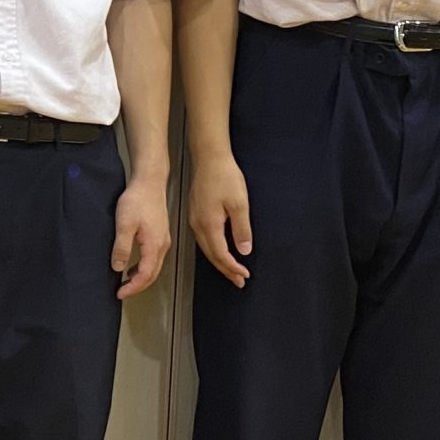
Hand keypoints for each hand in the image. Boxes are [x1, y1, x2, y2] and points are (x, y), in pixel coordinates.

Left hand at [112, 173, 172, 299]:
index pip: (145, 275)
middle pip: (152, 275)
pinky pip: (154, 258)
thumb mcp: (124, 224)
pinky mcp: (160, 234)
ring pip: (154, 267)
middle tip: (123, 292)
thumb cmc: (137, 200)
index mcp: (154, 245)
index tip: (120, 293)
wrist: (149, 182)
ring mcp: (163, 240)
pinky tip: (133, 266)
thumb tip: (118, 267)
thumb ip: (122, 247)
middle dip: (138, 286)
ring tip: (126, 282)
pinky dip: (144, 267)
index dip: (133, 288)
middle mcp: (162, 245)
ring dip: (141, 277)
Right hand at [188, 150, 252, 288]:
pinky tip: (220, 250)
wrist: (209, 158)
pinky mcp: (196, 214)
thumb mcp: (239, 204)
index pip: (221, 254)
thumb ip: (242, 229)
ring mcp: (195, 220)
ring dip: (219, 261)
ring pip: (206, 248)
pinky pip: (203, 239)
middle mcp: (198, 225)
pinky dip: (213, 250)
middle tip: (238, 281)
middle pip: (211, 255)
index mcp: (209, 224)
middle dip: (225, 270)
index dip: (233, 267)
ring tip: (231, 270)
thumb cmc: (224, 176)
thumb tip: (243, 250)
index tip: (244, 275)